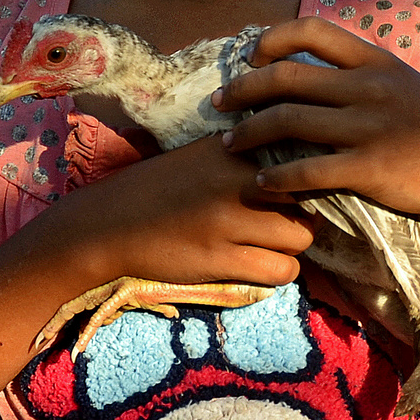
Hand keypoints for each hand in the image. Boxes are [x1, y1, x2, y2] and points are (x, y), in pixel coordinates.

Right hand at [26, 133, 315, 288]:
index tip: (305, 186)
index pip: (302, 155)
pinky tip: (261, 264)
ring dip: (293, 245)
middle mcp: (236, 179)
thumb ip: (249, 150)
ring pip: (301, 237)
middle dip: (307, 210)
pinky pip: (281, 271)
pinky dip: (279, 271)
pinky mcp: (221, 259)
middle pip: (310, 197)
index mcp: (235, 147)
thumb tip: (302, 156)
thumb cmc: (160, 186)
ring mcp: (229, 221)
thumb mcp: (204, 153)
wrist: (108, 224)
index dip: (311, 175)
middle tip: (291, 218)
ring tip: (272, 243)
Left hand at [213, 17, 419, 223]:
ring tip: (229, 145)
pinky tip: (261, 183)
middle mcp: (368, 87)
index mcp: (377, 61)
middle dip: (241, 89)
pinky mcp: (369, 167)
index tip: (250, 58)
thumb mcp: (406, 84)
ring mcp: (368, 126)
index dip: (272, 38)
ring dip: (248, 134)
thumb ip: (366, 73)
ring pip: (287, 121)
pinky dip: (275, 177)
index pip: (312, 29)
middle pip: (286, 77)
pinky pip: (306, 170)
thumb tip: (323, 66)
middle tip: (218, 104)